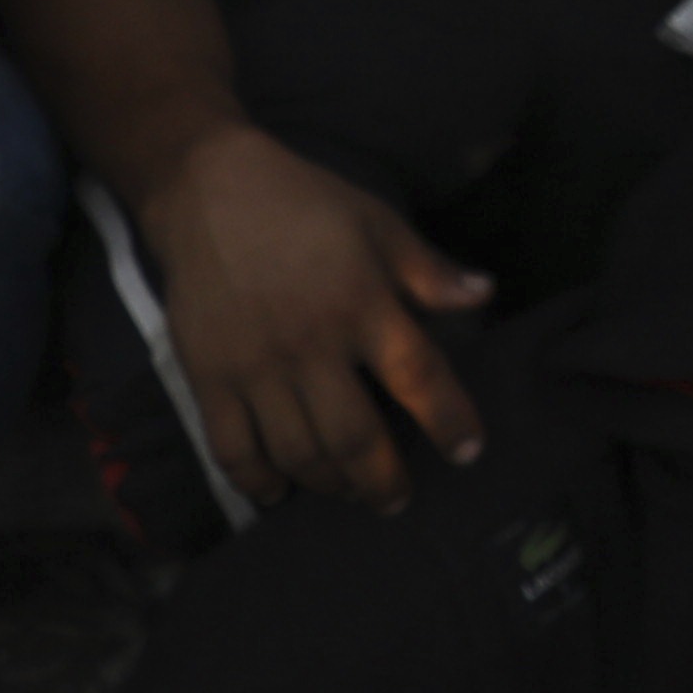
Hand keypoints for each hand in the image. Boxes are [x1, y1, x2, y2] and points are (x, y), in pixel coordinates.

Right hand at [138, 126, 491, 511]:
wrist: (208, 192)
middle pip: (353, 436)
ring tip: (350, 492)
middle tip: (397, 499)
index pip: (418, 374)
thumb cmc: (305, 206)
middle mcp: (310, 344)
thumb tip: (485, 295)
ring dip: (329, 485)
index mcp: (361, 303)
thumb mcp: (378, 224)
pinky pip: (232, 450)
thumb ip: (429, 271)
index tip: (469, 452)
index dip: (450, 419)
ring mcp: (254, 367)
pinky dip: (258, 481)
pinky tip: (279, 491)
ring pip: (297, 452)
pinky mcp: (207, 379)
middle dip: (383, 480)